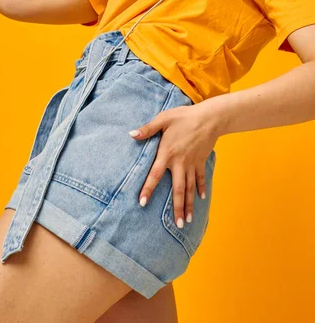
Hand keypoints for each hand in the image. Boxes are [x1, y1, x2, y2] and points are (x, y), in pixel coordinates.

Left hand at [128, 100, 220, 227]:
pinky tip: (201, 199)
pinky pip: (201, 178)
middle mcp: (180, 162)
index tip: (142, 203)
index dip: (148, 189)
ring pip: (189, 188)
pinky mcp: (201, 161)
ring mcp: (192, 163)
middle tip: (178, 225)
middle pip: (177, 189)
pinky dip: (201, 188)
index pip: (155, 175)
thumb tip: (131, 135)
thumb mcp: (163, 119)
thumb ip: (147, 129)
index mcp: (167, 153)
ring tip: (187, 220)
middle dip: (177, 208)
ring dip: (188, 205)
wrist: (209, 118)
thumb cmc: (183, 117)